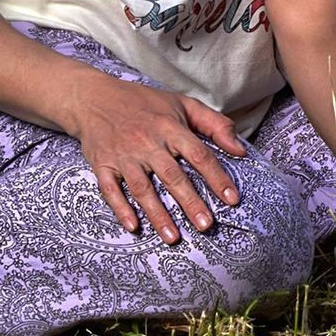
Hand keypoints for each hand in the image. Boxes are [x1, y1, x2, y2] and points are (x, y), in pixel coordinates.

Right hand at [65, 71, 248, 242]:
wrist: (94, 98)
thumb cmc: (145, 103)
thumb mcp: (183, 104)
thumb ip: (215, 124)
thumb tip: (241, 150)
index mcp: (170, 128)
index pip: (199, 155)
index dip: (217, 178)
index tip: (232, 200)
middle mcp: (147, 142)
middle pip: (172, 176)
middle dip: (190, 202)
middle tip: (206, 226)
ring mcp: (123, 155)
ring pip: (143, 188)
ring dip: (158, 214)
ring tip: (173, 237)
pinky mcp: (102, 164)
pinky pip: (110, 190)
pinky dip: (121, 209)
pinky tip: (134, 227)